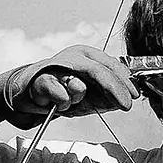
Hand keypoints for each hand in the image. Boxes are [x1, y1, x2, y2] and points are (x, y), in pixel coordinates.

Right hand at [0, 44, 135, 125]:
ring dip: (79, 99)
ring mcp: (56, 66)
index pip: (111, 65)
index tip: (135, 96)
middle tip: (126, 106)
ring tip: (73, 102)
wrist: (27, 98)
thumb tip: (127, 98)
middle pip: (98, 70)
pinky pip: (59, 93)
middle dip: (114, 89)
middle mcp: (73, 57)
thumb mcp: (89, 97)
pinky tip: (59, 104)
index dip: (124, 81)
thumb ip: (107, 96)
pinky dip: (62, 102)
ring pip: (78, 84)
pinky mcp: (40, 79)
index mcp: (88, 56)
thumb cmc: (61, 94)